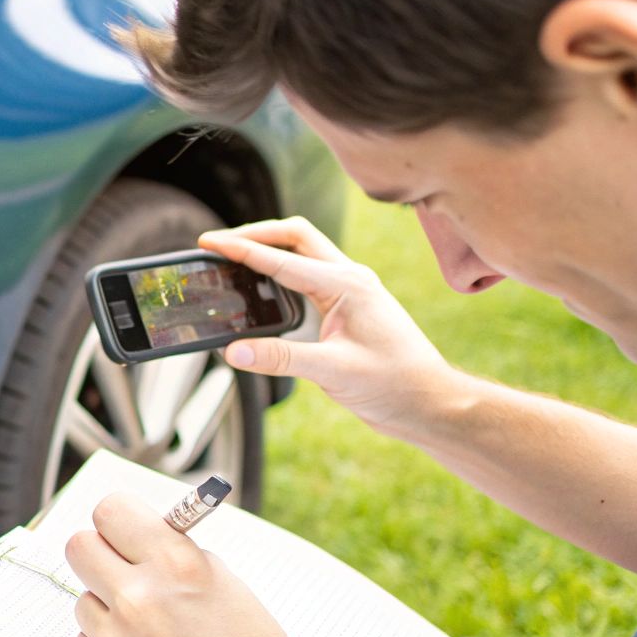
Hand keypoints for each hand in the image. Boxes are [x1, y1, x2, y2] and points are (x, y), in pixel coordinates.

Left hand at [67, 491, 306, 636]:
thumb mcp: (223, 583)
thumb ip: (174, 552)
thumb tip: (136, 532)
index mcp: (175, 565)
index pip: (109, 510)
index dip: (118, 520)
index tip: (125, 530)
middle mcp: (138, 598)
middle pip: (78, 545)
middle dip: (100, 552)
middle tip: (122, 568)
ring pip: (83, 597)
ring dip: (107, 605)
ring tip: (148, 627)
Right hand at [199, 217, 458, 434]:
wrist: (428, 401)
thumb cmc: (394, 384)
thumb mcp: (332, 371)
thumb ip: (280, 358)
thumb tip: (234, 350)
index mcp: (348, 285)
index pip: (283, 259)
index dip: (241, 250)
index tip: (209, 243)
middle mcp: (350, 279)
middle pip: (295, 236)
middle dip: (255, 234)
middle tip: (218, 243)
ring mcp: (351, 290)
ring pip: (304, 252)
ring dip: (270, 248)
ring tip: (234, 257)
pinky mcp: (348, 307)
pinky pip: (309, 275)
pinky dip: (282, 271)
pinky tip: (264, 286)